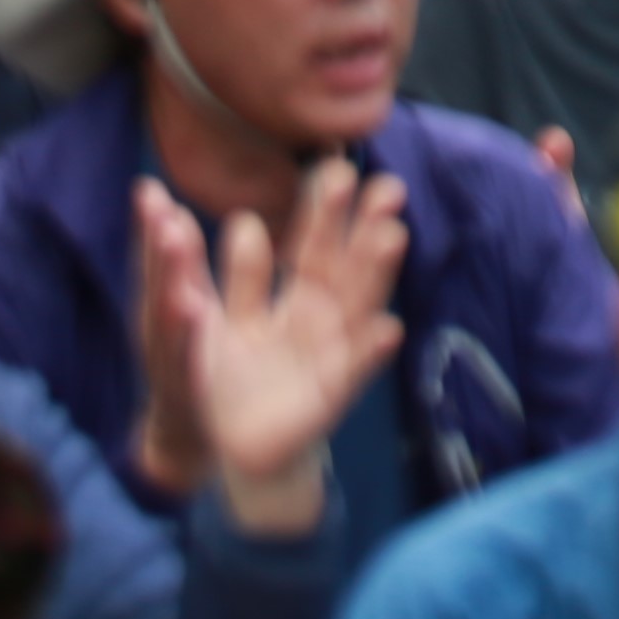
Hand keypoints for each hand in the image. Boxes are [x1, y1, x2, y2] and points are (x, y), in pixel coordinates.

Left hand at [133, 162, 411, 531]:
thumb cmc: (234, 380)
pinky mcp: (331, 396)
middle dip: (363, 228)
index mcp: (296, 298)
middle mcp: (322, 318)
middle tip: (386, 186)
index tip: (334, 167)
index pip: (313, 245)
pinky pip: (353, 371)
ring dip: (376, 273)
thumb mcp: (227, 321)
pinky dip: (371, 351)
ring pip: (357, 305)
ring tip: (392, 235)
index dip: (324, 210)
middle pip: (345, 266)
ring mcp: (332, 354)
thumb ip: (236, 277)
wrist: (236, 451)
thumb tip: (243, 219)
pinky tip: (388, 328)